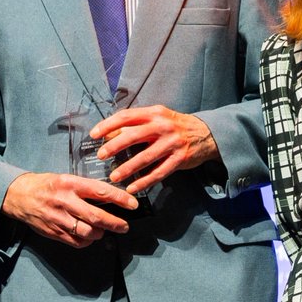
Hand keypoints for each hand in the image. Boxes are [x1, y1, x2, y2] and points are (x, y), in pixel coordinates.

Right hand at [2, 172, 137, 247]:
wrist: (19, 196)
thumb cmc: (46, 185)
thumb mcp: (66, 178)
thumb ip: (85, 188)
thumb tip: (110, 198)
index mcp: (70, 184)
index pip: (101, 191)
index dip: (120, 199)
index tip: (133, 204)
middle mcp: (65, 201)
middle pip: (96, 216)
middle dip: (115, 223)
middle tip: (124, 226)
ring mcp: (59, 219)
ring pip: (88, 232)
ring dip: (100, 233)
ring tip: (103, 230)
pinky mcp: (54, 232)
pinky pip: (77, 241)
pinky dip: (87, 241)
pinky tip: (88, 236)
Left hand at [89, 105, 219, 194]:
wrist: (206, 133)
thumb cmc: (175, 126)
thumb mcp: (157, 118)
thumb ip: (136, 125)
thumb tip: (110, 134)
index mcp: (154, 113)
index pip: (126, 116)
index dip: (108, 125)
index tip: (94, 134)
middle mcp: (162, 126)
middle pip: (133, 135)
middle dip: (114, 146)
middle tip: (102, 156)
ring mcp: (172, 143)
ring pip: (145, 157)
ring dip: (127, 168)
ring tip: (114, 177)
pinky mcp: (179, 159)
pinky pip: (158, 173)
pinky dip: (144, 182)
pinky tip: (132, 187)